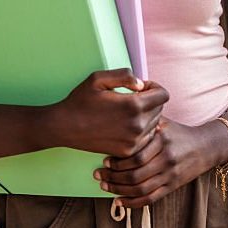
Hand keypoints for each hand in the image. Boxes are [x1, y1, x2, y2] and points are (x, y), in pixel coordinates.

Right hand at [52, 69, 169, 157]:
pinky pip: (146, 138)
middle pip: (160, 109)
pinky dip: (140, 130)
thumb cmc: (81, 100)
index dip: (154, 87)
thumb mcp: (98, 78)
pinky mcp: (128, 151)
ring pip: (155, 124)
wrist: (64, 127)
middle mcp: (137, 126)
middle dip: (149, 101)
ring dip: (146, 116)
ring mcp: (133, 141)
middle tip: (131, 98)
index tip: (140, 88)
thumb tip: (141, 85)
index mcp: (133, 105)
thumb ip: (124, 76)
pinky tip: (124, 124)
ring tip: (126, 112)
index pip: (163, 95)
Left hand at [93, 116, 218, 207]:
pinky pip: (150, 199)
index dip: (118, 160)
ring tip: (105, 185)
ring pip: (140, 188)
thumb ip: (145, 119)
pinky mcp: (172, 186)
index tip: (105, 158)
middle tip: (99, 173)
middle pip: (136, 173)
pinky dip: (132, 202)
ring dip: (119, 189)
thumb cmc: (178, 131)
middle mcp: (166, 158)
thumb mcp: (163, 121)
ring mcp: (170, 174)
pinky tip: (119, 200)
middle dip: (114, 176)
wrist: (204, 146)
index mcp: (162, 139)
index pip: (136, 154)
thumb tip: (121, 108)